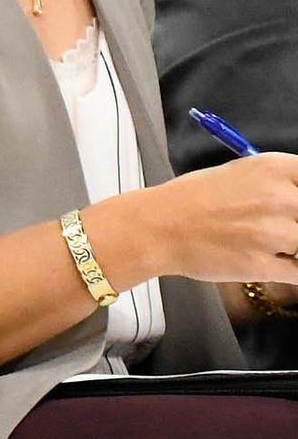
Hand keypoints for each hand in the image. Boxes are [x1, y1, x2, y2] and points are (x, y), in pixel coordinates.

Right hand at [120, 154, 297, 284]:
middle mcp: (278, 198)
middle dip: (296, 224)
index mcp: (274, 168)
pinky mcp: (261, 265)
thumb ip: (281, 181)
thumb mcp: (242, 172)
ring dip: (291, 247)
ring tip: (267, 244)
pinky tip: (274, 262)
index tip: (294, 210)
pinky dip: (291, 270)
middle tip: (281, 228)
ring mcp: (271, 233)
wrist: (155, 228)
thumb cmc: (193, 199)